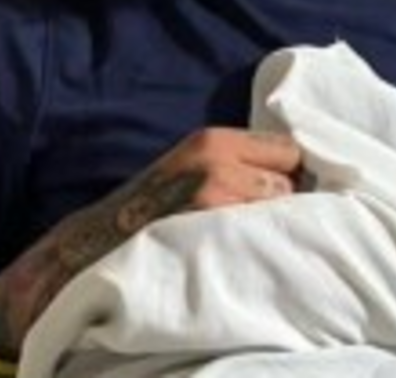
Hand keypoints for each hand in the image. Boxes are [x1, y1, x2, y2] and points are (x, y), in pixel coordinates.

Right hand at [0, 128, 302, 356]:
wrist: (96, 244)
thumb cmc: (150, 208)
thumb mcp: (190, 167)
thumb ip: (235, 161)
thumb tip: (298, 171)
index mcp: (213, 141)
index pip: (289, 148)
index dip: (289, 172)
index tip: (280, 192)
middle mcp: (218, 163)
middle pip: (292, 182)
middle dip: (284, 202)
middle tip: (256, 221)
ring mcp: (216, 199)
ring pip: (282, 213)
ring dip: (274, 227)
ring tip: (244, 240)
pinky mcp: (213, 233)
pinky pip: (263, 239)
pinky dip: (261, 248)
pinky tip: (239, 255)